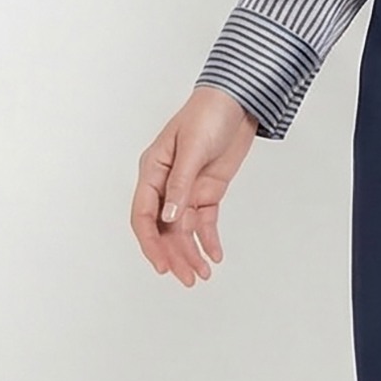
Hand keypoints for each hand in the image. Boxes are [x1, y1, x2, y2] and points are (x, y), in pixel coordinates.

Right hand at [132, 84, 261, 284]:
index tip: (162, 265)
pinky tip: (215, 256)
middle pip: (163, 228)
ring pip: (183, 229)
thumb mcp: (192, 149)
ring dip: (191, 252)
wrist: (238, 101)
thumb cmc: (208, 114)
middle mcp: (166, 184)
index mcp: (152, 171)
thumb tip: (169, 217)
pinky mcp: (207, 190)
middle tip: (189, 279)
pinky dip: (209, 239)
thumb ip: (180, 184)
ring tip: (203, 274)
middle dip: (174, 255)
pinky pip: (205, 221)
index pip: (143, 214)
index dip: (150, 243)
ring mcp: (187, 189)